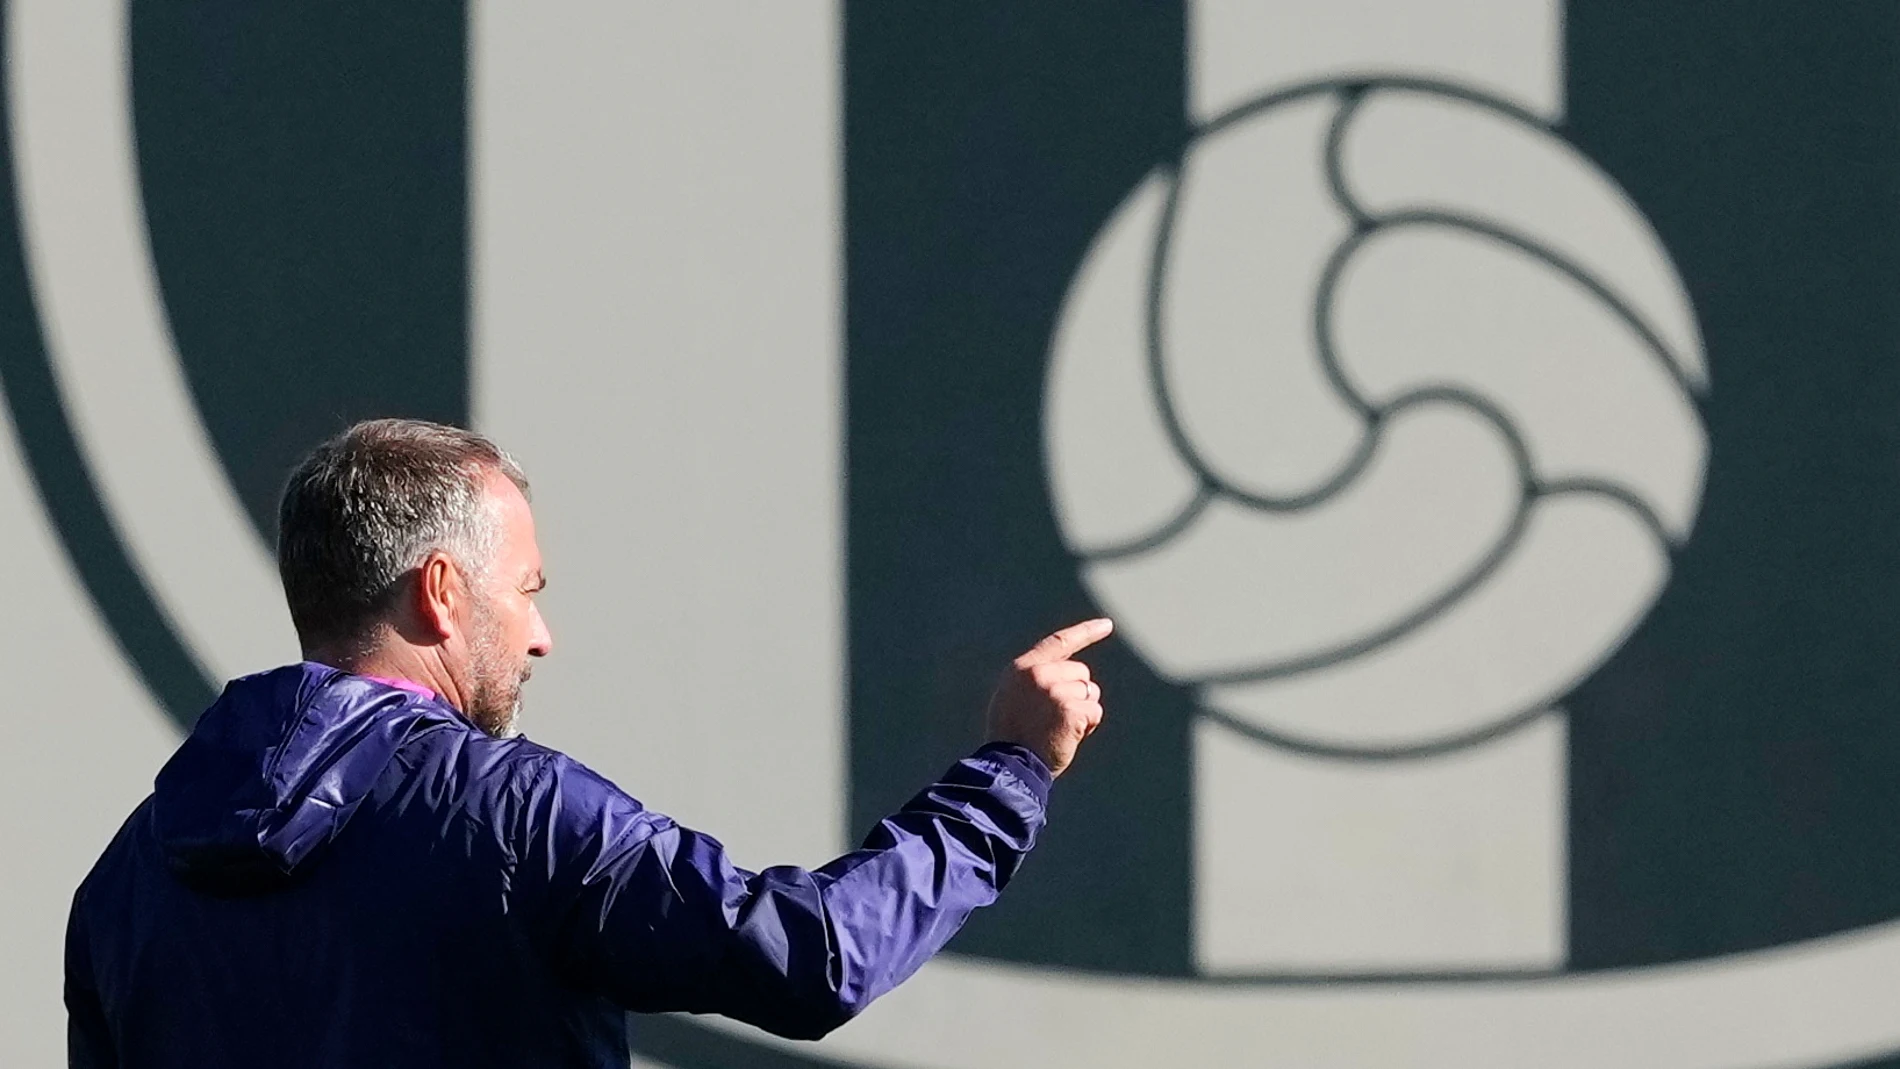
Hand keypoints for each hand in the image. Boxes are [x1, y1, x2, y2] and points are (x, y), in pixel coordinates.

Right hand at [986, 617, 1112, 777]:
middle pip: (1081, 673)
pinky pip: (1095, 712)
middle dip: (1078, 694)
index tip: (1107, 625)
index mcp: (1023, 668)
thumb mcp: (1012, 697)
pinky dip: (1088, 726)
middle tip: (1055, 719)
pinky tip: (1068, 736)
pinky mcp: (1070, 708)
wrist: (1009, 764)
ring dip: (1083, 711)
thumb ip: (1035, 680)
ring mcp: (1055, 690)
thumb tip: (1067, 676)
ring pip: (1090, 693)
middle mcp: (1039, 673)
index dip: (1086, 632)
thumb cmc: (1011, 738)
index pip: (1059, 642)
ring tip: (1057, 729)